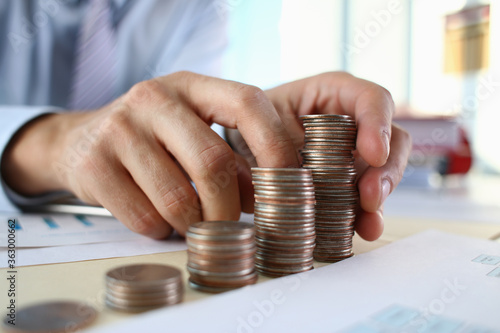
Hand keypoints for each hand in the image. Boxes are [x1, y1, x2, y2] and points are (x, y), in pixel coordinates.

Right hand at [1, 72, 298, 237]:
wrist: (79, 140)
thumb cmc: (153, 139)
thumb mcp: (194, 131)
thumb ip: (233, 157)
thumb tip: (277, 197)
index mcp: (191, 85)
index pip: (247, 103)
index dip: (276, 146)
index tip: (290, 184)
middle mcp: (154, 98)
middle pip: (213, 163)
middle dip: (230, 209)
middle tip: (232, 227)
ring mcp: (120, 128)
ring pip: (178, 199)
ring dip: (194, 225)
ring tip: (194, 225)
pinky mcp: (94, 163)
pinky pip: (144, 217)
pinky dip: (161, 231)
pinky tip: (160, 222)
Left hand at [230, 72, 411, 240]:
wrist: (245, 143)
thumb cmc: (251, 120)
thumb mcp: (256, 116)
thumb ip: (269, 134)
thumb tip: (279, 171)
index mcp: (334, 93)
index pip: (371, 99)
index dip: (378, 124)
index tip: (373, 155)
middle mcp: (354, 121)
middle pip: (392, 139)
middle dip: (385, 170)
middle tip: (369, 197)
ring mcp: (356, 153)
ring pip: (385, 171)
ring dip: (379, 198)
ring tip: (369, 222)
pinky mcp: (351, 181)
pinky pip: (368, 198)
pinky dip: (368, 215)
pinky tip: (364, 229)